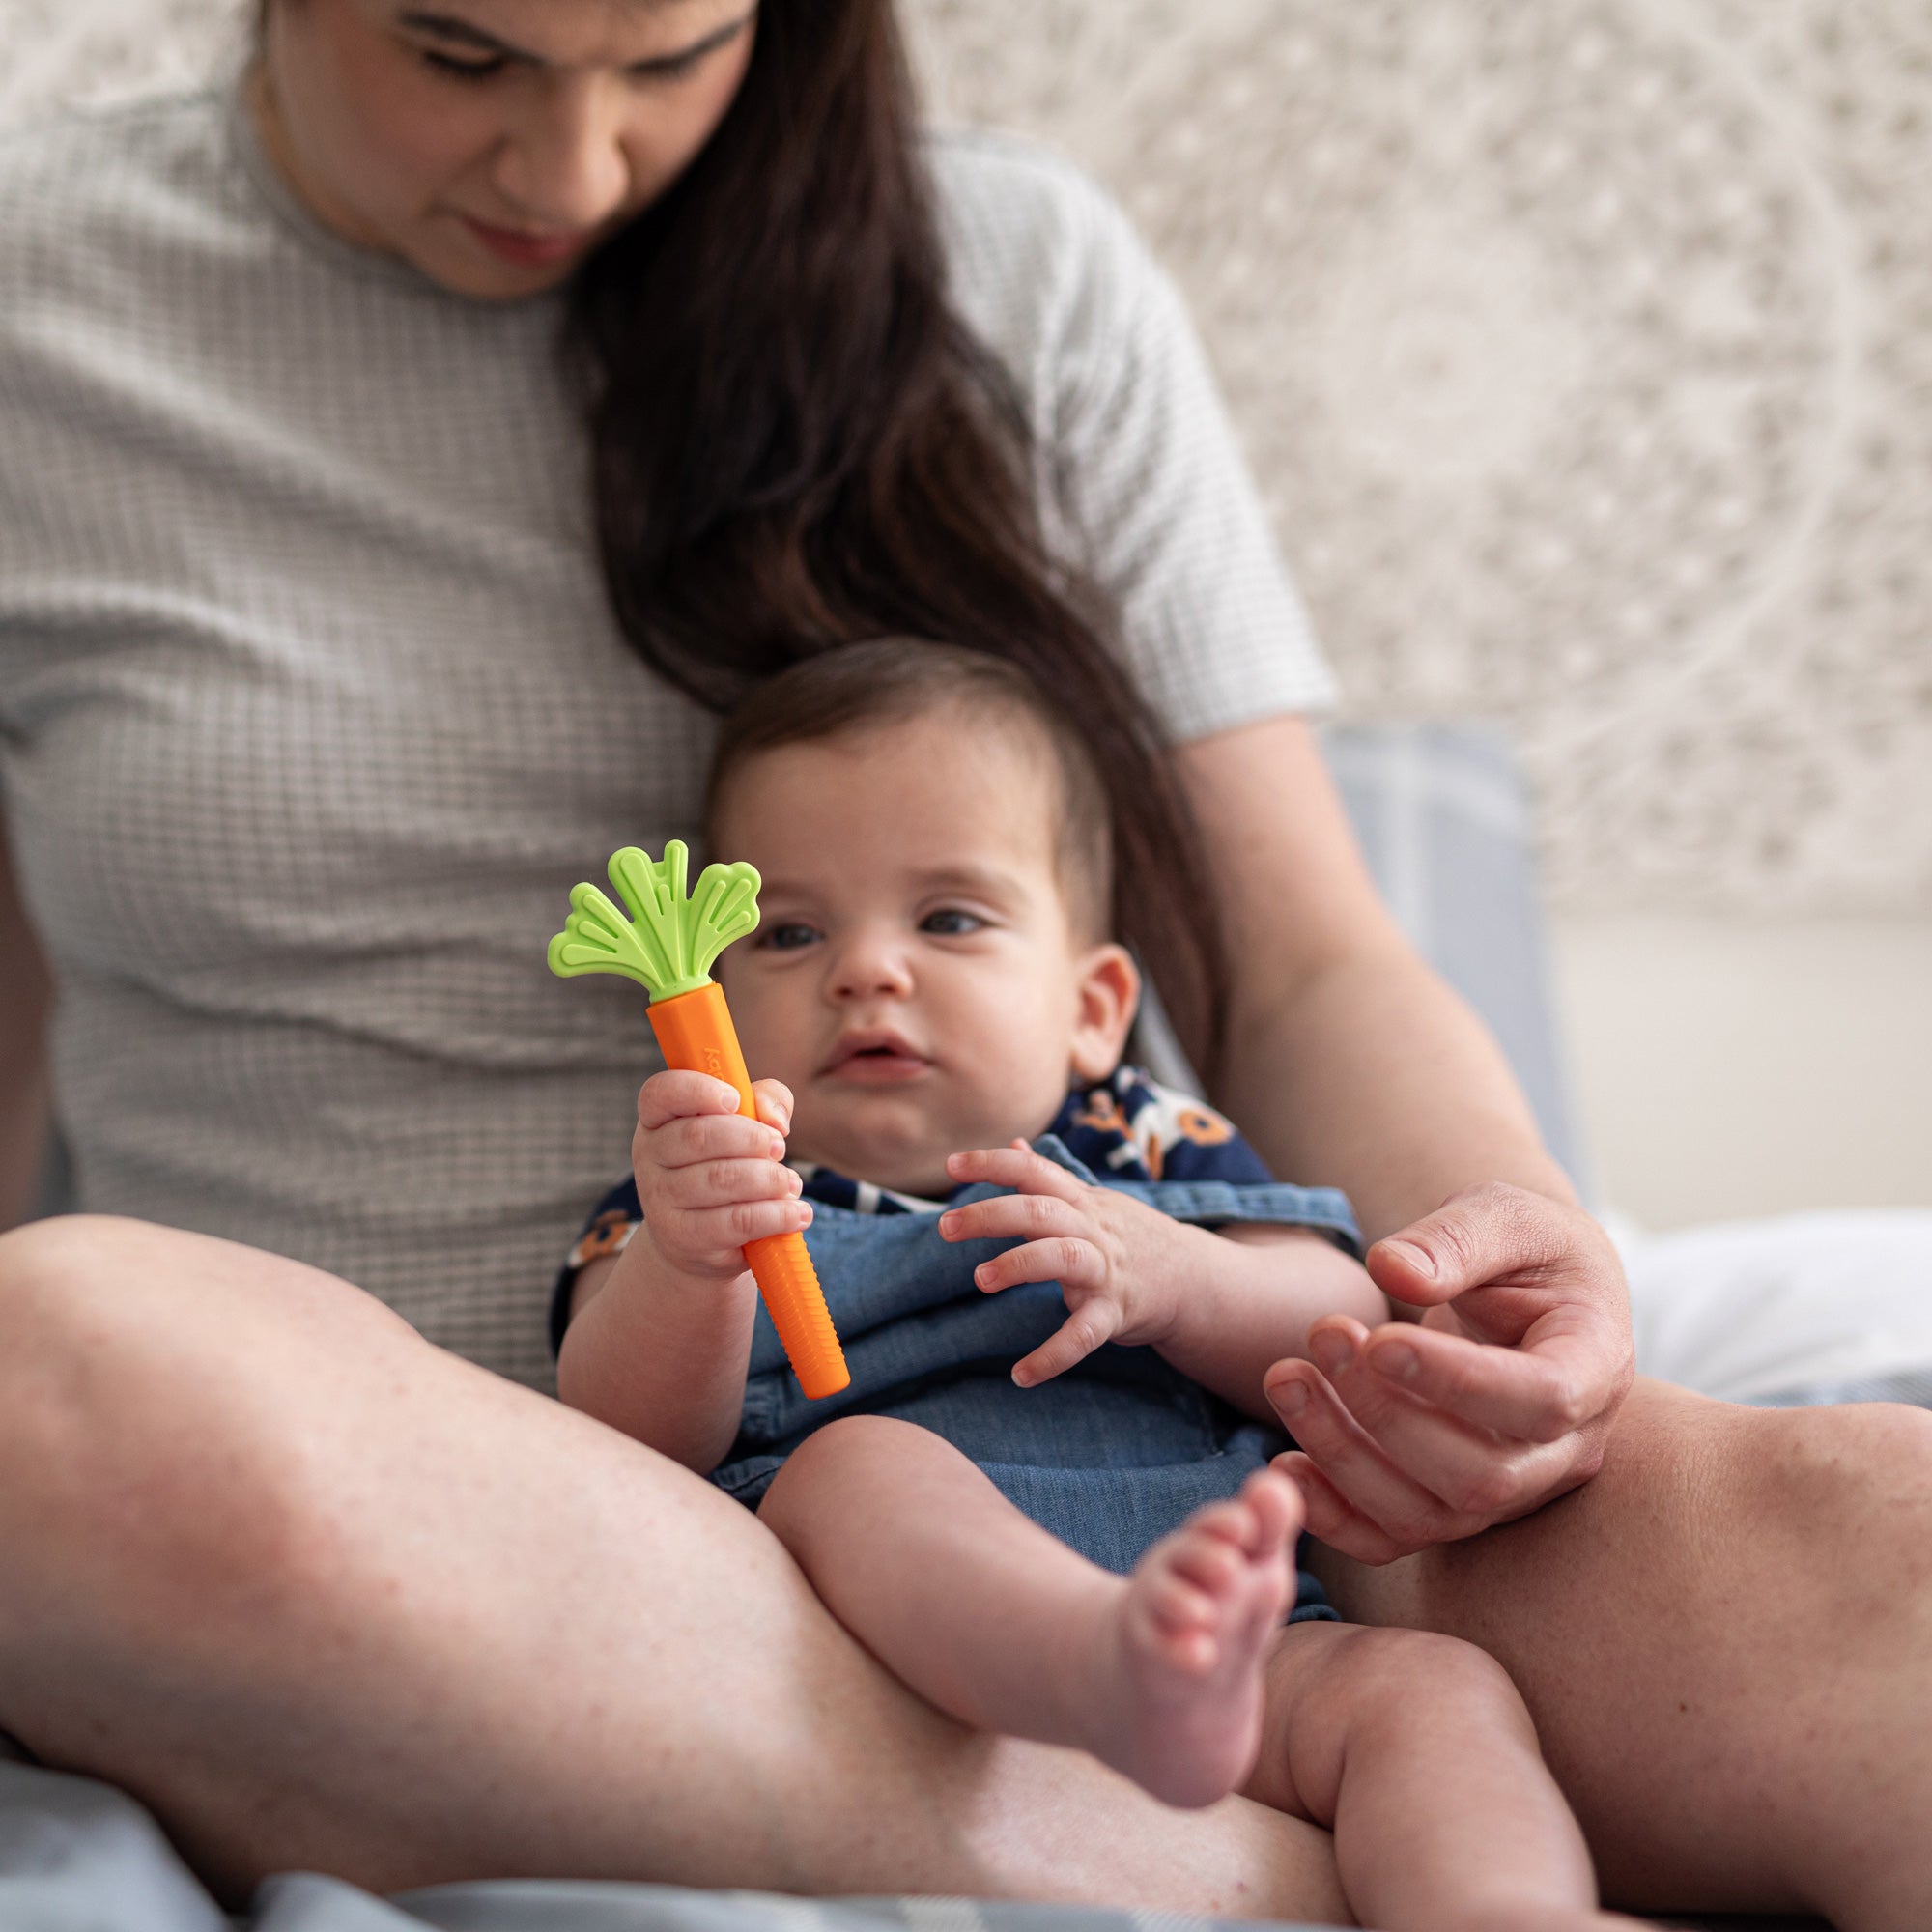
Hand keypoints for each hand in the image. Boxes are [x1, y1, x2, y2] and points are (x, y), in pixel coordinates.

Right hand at [630, 1071, 808, 1281]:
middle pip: (699, 1136)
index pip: (661, 1093)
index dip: (699, 1090)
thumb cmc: (726, 1165)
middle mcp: (650, 1156)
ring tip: (790, 1183)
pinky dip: (776, 1215)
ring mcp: (660, 1199)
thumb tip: (775, 1120)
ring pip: (721, 1179)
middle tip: (778, 1148)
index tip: (735, 1099)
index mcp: (658, 1118)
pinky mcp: (683, 1237)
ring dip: (769, 1179)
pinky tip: (797, 1214)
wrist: (699, 1240)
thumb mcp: (745, 1123)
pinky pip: (736, 1221)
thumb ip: (764, 1100)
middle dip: (752, 1138)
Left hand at [938, 1142, 1202, 1386]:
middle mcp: (1092, 1229)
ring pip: (1062, 1258)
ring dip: (1018, 1265)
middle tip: (946, 1227)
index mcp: (1080, 1201)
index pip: (1034, 1169)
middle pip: (1040, 1209)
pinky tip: (1021, 1376)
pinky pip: (1084, 1334)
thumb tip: (1015, 1144)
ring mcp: (1106, 1270)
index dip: (993, 1162)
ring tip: (981, 1279)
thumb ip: (1050, 1176)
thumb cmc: (1129, 1237)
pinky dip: (1053, 1356)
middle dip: (992, 1214)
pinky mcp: (1115, 1313)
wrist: (1193, 1280)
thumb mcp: (1092, 1200)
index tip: (952, 1165)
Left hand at [1263, 1182, 1634, 1562]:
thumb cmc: (1523, 1248)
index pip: (1542, 1401)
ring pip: (1432, 1514)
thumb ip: (1454, 1239)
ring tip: (1286, 1378)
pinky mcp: (1456, 1504)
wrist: (1524, 1292)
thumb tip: (1390, 1270)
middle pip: (1481, 1475)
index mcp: (1594, 1366)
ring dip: (1345, 1454)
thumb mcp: (1503, 1216)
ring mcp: (1512, 1489)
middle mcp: (1564, 1449)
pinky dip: (1336, 1514)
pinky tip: (1283, 1465)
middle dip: (1386, 1414)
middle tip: (1323, 1333)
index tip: (1379, 1341)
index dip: (1457, 1383)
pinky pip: (1397, 1537)